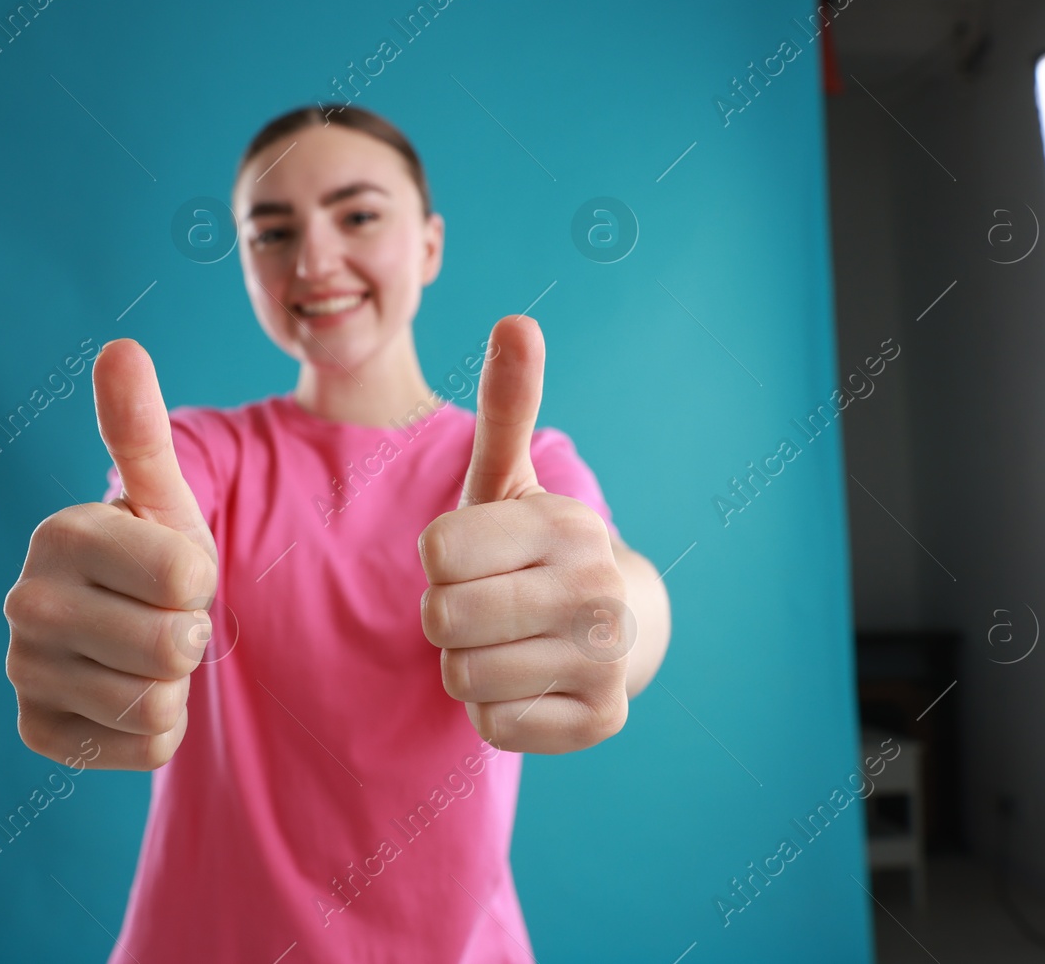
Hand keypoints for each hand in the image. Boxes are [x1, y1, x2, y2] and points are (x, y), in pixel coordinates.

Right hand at [3, 339, 218, 770]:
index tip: (173, 569)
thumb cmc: (152, 553)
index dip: (203, 578)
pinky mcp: (37, 731)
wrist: (129, 626)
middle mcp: (26, 602)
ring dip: (176, 685)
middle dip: (191, 635)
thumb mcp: (161, 495)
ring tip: (145, 653)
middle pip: (173, 646)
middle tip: (163, 615)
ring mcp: (24, 670)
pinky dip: (156, 732)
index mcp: (61, 533)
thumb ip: (140, 428)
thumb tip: (120, 346)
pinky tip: (128, 694)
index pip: (186, 576)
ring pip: (158, 704)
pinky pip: (142, 750)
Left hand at [418, 315, 633, 753]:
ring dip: (468, 665)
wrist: (608, 625)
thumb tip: (518, 319)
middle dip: (445, 616)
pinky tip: (529, 682)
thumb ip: (507, 405)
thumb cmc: (529, 546)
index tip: (475, 557)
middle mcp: (598, 589)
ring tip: (507, 642)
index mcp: (566, 525)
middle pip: (443, 618)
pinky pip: (494, 725)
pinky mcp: (602, 720)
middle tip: (485, 605)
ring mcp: (607, 659)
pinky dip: (496, 711)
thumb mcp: (507, 478)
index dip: (438, 560)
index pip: (436, 552)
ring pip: (462, 676)